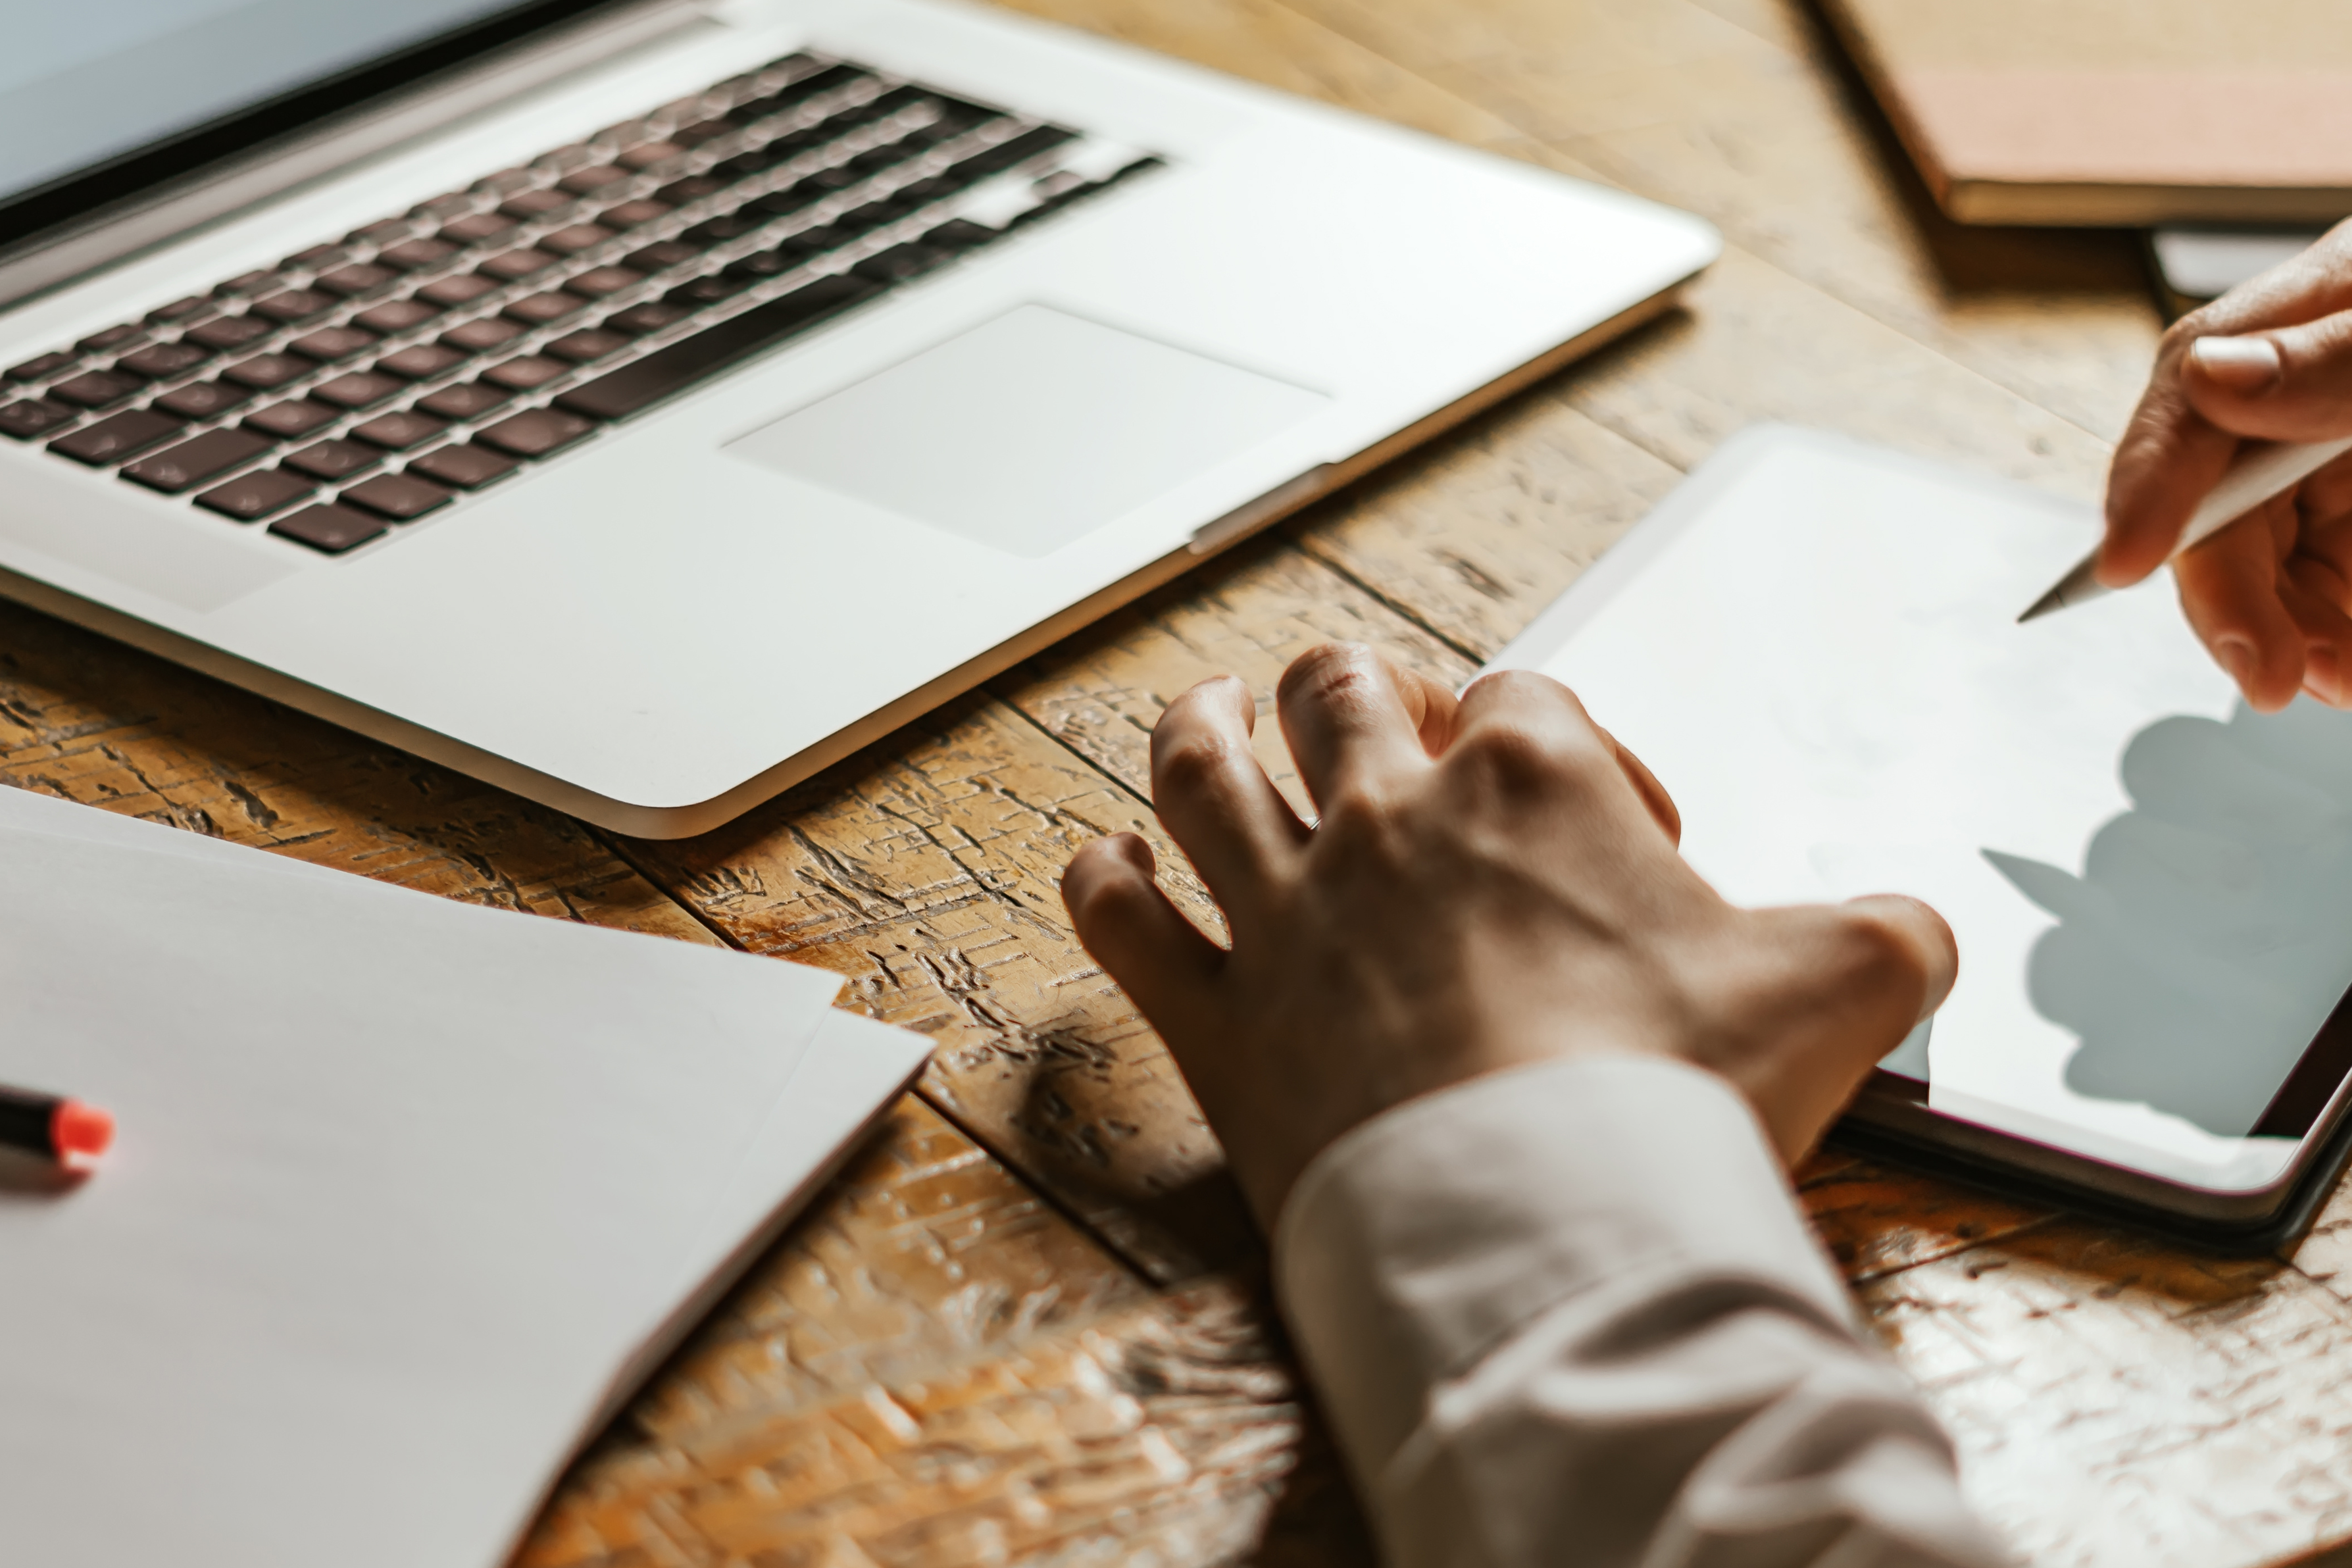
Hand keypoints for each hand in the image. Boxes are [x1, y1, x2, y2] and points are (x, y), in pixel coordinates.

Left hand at [1059, 643, 1956, 1227]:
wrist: (1553, 1215)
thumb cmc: (1677, 1094)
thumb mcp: (1840, 988)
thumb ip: (1886, 935)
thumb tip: (1912, 930)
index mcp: (1532, 781)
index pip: (1524, 693)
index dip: (1562, 735)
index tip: (1601, 814)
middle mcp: (1392, 817)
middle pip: (1338, 692)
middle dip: (1351, 692)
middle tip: (1368, 720)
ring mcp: (1291, 912)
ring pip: (1202, 769)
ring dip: (1201, 731)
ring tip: (1214, 717)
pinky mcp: (1224, 1017)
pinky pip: (1122, 922)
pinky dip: (1104, 886)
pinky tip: (1108, 868)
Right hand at [2106, 220, 2351, 709]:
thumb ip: (2334, 355)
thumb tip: (2213, 376)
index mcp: (2306, 318)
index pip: (2194, 406)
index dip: (2148, 484)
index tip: (2127, 558)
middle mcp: (2301, 400)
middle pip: (2222, 509)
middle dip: (2231, 598)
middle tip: (2264, 671)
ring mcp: (2334, 462)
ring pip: (2274, 564)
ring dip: (2291, 633)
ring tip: (2337, 676)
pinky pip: (2334, 586)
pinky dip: (2336, 636)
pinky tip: (2349, 664)